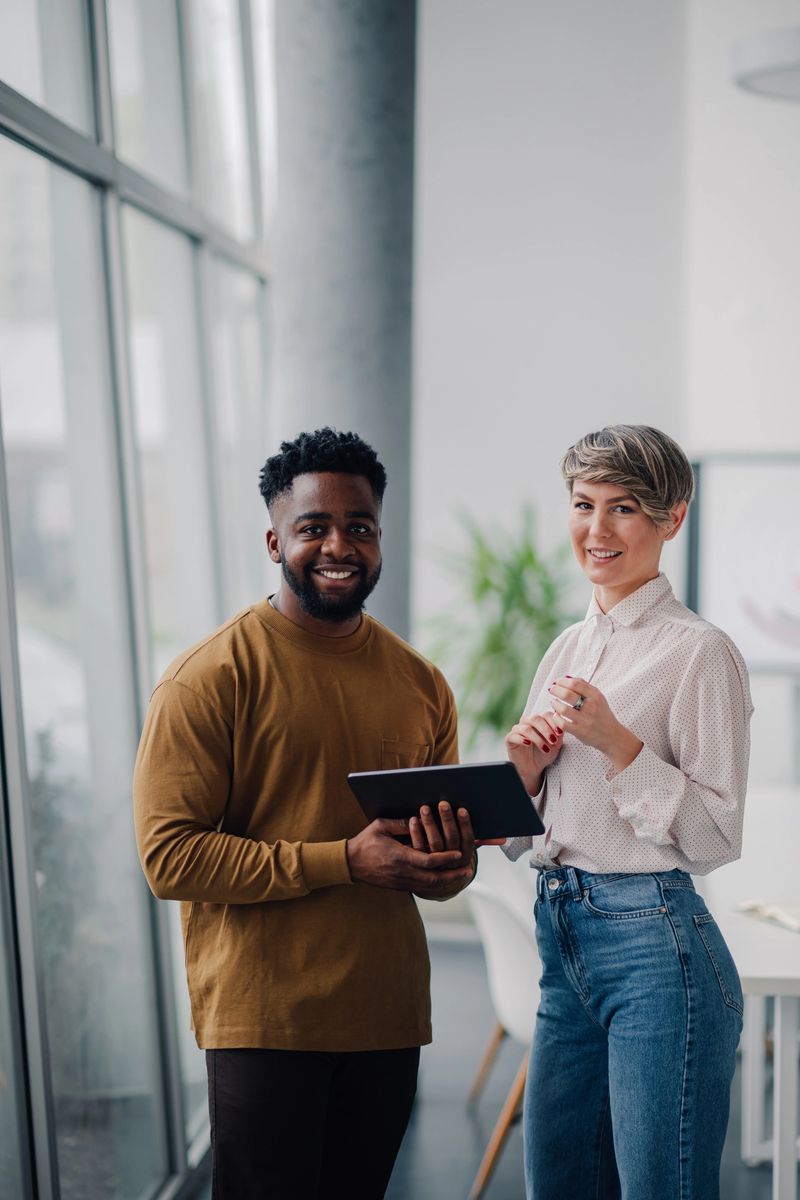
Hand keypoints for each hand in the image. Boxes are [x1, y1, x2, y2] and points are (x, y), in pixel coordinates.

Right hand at [346, 818, 473, 892]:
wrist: (350, 864)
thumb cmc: (365, 842)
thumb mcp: (381, 826)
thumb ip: (401, 823)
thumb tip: (419, 818)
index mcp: (398, 856)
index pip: (427, 860)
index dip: (445, 858)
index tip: (459, 854)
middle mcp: (402, 872)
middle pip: (433, 878)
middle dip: (452, 875)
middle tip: (467, 870)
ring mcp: (401, 881)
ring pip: (429, 886)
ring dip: (447, 881)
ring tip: (461, 875)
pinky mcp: (399, 886)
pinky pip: (422, 887)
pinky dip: (436, 885)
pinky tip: (445, 880)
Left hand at [408, 802, 505, 862]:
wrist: (430, 877)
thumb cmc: (451, 854)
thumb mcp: (466, 848)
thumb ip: (483, 841)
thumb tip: (504, 838)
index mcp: (465, 857)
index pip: (468, 839)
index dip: (466, 824)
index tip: (462, 809)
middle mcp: (451, 862)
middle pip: (450, 840)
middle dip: (447, 820)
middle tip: (443, 803)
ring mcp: (434, 864)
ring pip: (434, 844)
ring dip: (430, 824)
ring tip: (425, 808)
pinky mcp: (418, 862)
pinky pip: (418, 847)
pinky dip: (415, 833)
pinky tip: (413, 819)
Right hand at [505, 709, 565, 794]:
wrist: (534, 768)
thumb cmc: (545, 754)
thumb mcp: (556, 744)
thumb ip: (559, 733)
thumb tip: (563, 724)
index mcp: (539, 721)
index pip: (546, 714)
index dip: (553, 722)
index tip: (560, 733)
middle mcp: (527, 722)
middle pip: (535, 718)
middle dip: (546, 729)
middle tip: (553, 740)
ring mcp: (517, 729)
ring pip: (526, 728)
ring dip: (538, 738)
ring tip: (545, 749)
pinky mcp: (509, 738)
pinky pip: (514, 735)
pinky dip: (522, 739)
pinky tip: (529, 744)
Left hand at [547, 676, 641, 771]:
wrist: (612, 735)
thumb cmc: (602, 714)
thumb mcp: (598, 697)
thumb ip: (584, 686)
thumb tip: (566, 677)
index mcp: (595, 696)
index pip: (575, 684)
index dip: (562, 681)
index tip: (557, 682)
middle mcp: (591, 707)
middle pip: (567, 695)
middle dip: (556, 690)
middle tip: (551, 689)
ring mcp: (585, 720)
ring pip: (563, 709)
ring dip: (555, 704)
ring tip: (554, 702)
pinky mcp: (580, 732)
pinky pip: (563, 723)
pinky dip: (557, 718)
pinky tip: (556, 715)